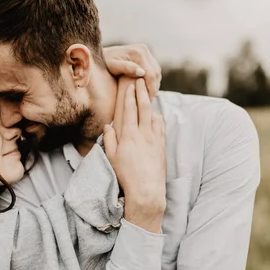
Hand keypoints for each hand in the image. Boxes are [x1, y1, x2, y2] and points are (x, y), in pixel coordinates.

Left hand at [103, 44, 161, 99]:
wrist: (102, 55)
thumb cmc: (105, 63)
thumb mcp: (113, 66)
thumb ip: (126, 68)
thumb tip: (141, 72)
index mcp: (138, 53)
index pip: (151, 74)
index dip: (150, 89)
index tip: (147, 101)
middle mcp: (144, 50)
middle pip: (156, 73)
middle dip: (153, 88)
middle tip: (148, 101)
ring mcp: (146, 52)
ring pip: (157, 72)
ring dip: (154, 85)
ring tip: (147, 97)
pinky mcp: (145, 56)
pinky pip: (154, 70)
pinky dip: (152, 81)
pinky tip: (146, 90)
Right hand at [103, 78, 166, 232]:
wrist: (146, 190)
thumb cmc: (126, 175)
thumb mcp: (112, 157)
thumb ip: (109, 140)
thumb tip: (108, 126)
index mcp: (129, 135)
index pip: (129, 110)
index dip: (130, 96)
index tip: (130, 85)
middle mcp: (143, 134)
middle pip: (143, 107)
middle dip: (142, 92)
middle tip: (141, 80)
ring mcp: (155, 139)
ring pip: (153, 115)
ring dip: (150, 102)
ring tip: (148, 93)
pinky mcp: (162, 146)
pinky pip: (161, 126)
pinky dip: (158, 117)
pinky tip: (156, 114)